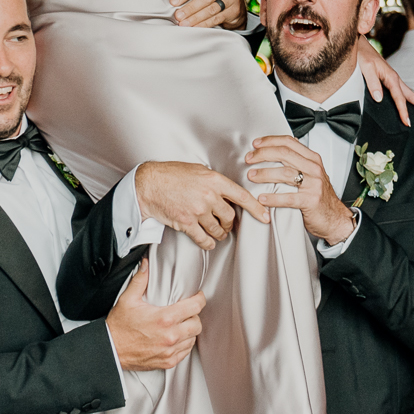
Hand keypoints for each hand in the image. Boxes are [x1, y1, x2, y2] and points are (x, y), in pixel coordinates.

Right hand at [106, 266, 204, 371]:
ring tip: (181, 325)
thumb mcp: (128, 300)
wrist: (110, 350)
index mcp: (164, 318)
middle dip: (194, 316)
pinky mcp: (168, 361)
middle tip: (187, 312)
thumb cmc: (118, 327)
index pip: (195, 307)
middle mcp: (170, 336)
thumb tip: (145, 265)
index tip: (197, 297)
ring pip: (193, 339)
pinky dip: (183, 344)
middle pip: (197, 324)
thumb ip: (140, 280)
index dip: (199, 299)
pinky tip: (176, 339)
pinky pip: (185, 352)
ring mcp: (170, 350)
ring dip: (189, 331)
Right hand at [134, 161, 270, 249]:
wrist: (148, 184)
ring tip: (219, 233)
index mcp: (214, 180)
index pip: (242, 196)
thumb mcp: (198, 170)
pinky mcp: (186, 223)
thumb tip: (227, 191)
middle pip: (230, 216)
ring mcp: (197, 210)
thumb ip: (214, 181)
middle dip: (230, 223)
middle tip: (228, 225)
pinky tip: (208, 242)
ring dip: (220, 233)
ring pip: (218, 229)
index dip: (256, 208)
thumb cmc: (171, 175)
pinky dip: (208, 243)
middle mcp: (208, 196)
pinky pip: (203, 238)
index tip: (265, 217)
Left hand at [171, 0, 244, 29]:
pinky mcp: (235, 11)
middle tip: (178, 15)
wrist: (237, 3)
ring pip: (211, 9)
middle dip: (190, 8)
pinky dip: (205, 24)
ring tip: (184, 24)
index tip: (173, 2)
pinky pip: (217, 18)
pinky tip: (195, 27)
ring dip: (196, 18)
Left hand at [245, 135, 354, 244]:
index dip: (270, 141)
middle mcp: (314, 169)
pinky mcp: (311, 201)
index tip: (255, 144)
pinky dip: (273, 198)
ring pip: (284, 173)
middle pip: (284, 154)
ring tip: (251, 176)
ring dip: (264, 174)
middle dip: (263, 154)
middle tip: (249, 159)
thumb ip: (298, 162)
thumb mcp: (312, 174)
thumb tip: (276, 150)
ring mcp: (314, 184)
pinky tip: (262, 199)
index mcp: (313, 159)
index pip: (289, 142)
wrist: (335, 218)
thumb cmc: (320, 197)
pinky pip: (288, 198)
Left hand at [357, 37, 413, 126]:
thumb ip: (373, 83)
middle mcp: (395, 79)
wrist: (359, 45)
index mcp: (391, 77)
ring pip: (408, 94)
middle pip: (412, 96)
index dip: (404, 112)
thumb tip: (379, 99)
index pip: (400, 99)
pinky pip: (401, 92)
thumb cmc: (362, 55)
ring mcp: (392, 79)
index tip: (407, 123)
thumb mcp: (366, 69)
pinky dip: (408, 99)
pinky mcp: (388, 79)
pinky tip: (408, 104)